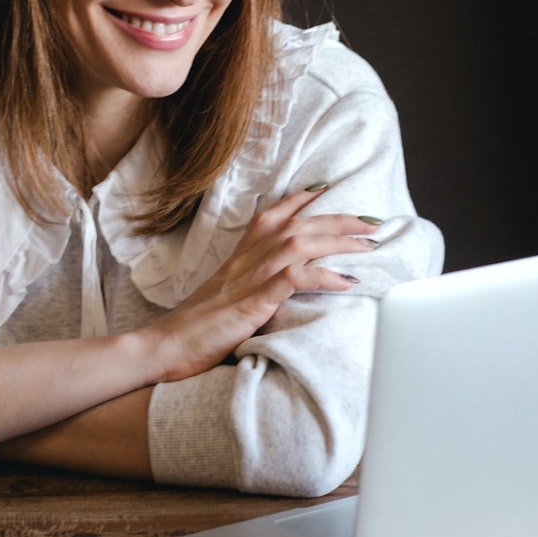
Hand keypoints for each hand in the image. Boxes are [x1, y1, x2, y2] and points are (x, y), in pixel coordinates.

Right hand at [144, 187, 378, 381]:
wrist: (164, 347)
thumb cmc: (197, 330)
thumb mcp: (228, 299)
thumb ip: (252, 287)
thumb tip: (279, 290)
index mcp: (240, 256)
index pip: (272, 215)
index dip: (300, 199)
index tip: (326, 189)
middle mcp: (246, 259)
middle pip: (297, 224)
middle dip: (338, 218)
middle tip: (372, 221)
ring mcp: (249, 278)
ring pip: (300, 243)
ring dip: (339, 240)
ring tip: (369, 245)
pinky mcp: (252, 301)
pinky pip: (294, 279)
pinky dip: (324, 275)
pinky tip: (346, 282)